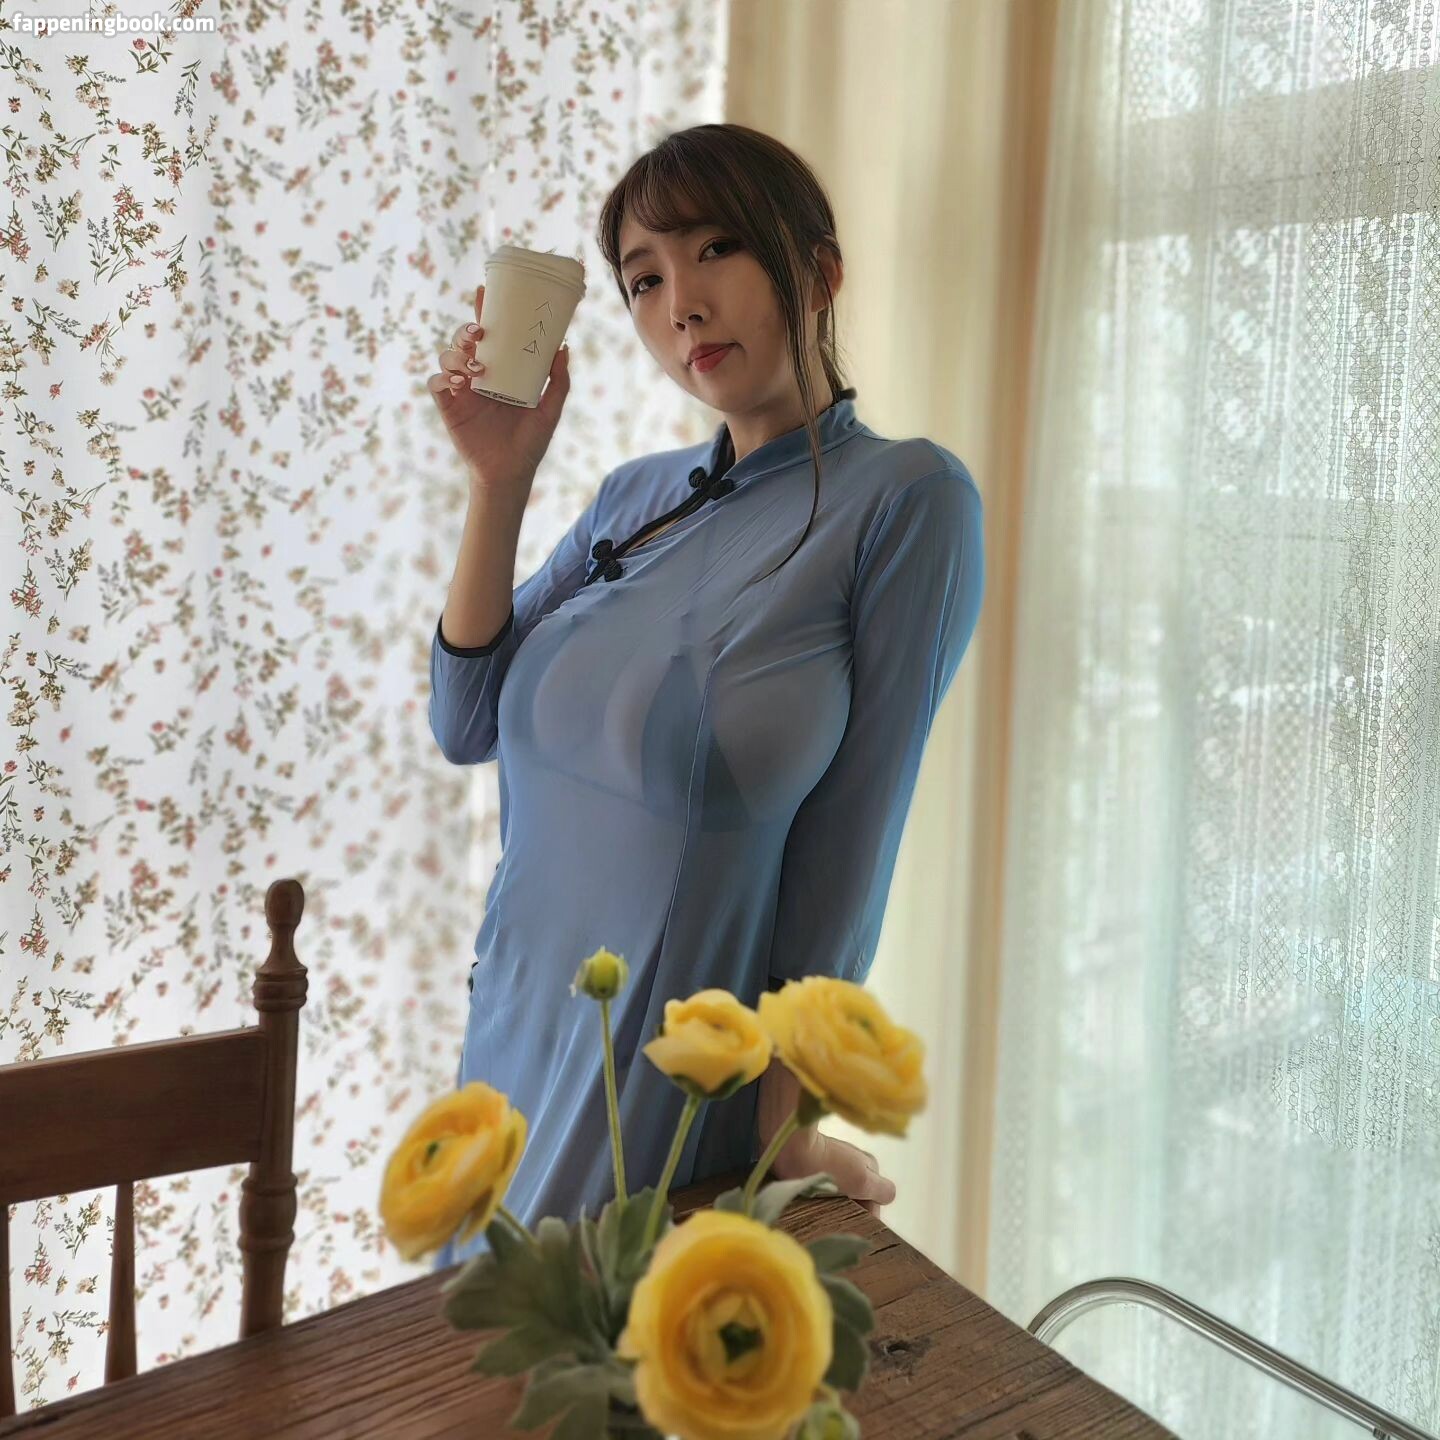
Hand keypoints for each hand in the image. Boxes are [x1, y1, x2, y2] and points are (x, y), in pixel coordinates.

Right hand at [426, 282, 571, 500]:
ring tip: (476, 367)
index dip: (483, 312)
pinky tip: (459, 381)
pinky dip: (443, 378)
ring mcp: (461, 391)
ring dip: (456, 354)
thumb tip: (563, 347)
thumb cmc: (530, 442)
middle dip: (466, 330)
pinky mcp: (449, 408)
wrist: (512, 473)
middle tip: (480, 333)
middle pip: (462, 341)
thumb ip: (558, 381)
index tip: (484, 293)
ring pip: (446, 357)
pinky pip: (436, 384)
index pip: (489, 336)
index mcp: (500, 371)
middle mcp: (477, 377)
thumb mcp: (550, 409)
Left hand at [772, 1129, 896, 1219]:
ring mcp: (834, 1164)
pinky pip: (823, 1189)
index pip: (876, 1202)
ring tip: (821, 1212)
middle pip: (859, 1198)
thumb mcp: (862, 1179)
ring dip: (833, 1206)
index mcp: (870, 1166)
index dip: (867, 1217)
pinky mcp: (814, 1167)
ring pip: (841, 1195)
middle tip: (835, 1218)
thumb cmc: (827, 1166)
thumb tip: (887, 1198)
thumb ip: (882, 1190)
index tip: (851, 1225)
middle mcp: (855, 1163)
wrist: (789, 1147)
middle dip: (850, 1211)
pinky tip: (810, 1203)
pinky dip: (819, 1198)